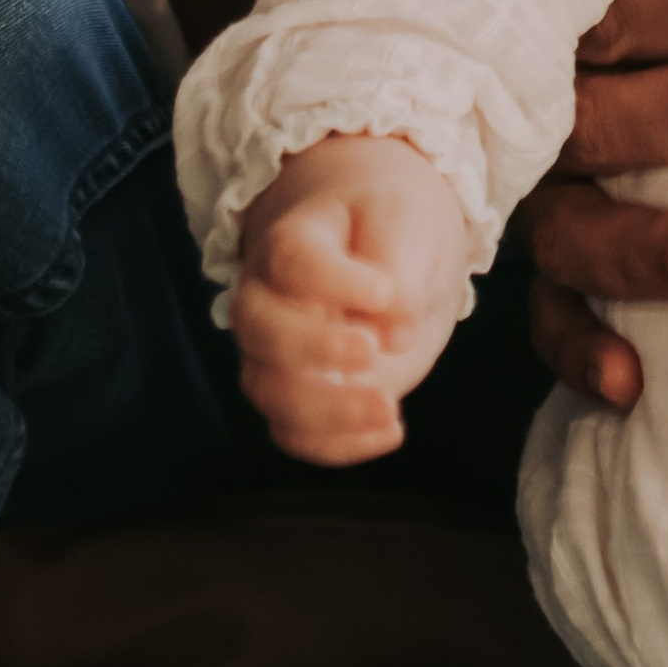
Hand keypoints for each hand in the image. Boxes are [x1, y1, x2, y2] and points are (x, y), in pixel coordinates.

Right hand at [231, 133, 474, 463]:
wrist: (391, 243)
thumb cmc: (393, 223)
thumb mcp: (410, 222)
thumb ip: (402, 265)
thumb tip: (395, 334)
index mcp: (294, 239)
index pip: (290, 259)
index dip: (332, 281)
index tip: (385, 292)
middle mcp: (270, 297)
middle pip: (257, 327)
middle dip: (311, 348)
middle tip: (371, 350)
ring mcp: (278, 352)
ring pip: (269, 390)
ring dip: (325, 409)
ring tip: (389, 408)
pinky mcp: (302, 393)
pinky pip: (294, 432)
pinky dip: (336, 444)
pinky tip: (392, 431)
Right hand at [521, 0, 667, 408]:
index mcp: (599, 23)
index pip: (632, 1)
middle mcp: (562, 109)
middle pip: (605, 107)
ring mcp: (552, 197)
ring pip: (573, 222)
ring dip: (644, 243)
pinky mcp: (554, 282)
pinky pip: (551, 320)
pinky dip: (585, 347)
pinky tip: (634, 379)